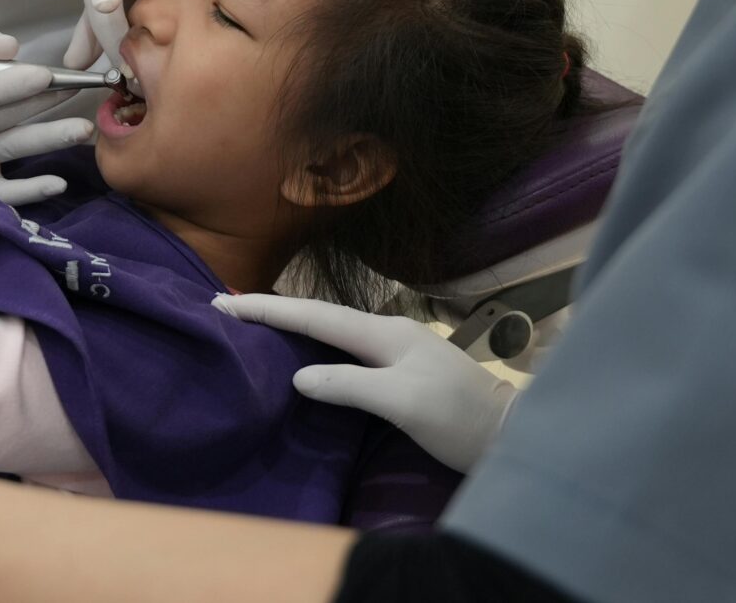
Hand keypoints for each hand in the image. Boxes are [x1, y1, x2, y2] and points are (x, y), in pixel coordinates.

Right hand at [0, 29, 92, 205]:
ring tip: (83, 129)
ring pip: (6, 151)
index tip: (46, 74)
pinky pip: (0, 194)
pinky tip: (59, 183)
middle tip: (77, 89)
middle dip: (41, 104)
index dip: (9, 86)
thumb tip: (10, 48)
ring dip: (48, 140)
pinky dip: (29, 191)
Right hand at [212, 294, 518, 472]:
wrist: (511, 434)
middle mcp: (387, 332)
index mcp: (384, 334)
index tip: (225, 301)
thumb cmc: (458, 419)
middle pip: (320, 315)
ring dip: (293, 325)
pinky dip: (315, 344)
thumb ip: (349, 386)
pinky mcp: (402, 368)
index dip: (269, 309)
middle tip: (227, 307)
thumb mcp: (402, 404)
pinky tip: (305, 352)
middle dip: (273, 310)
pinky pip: (345, 348)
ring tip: (254, 322)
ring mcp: (397, 349)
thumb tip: (299, 376)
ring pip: (332, 330)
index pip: (315, 316)